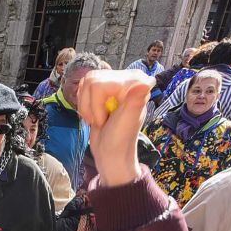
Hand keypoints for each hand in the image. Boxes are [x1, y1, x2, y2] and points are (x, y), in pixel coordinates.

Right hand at [72, 69, 152, 186]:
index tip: (109, 116)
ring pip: (84, 84)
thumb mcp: (128, 121)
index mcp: (136, 81)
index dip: (97, 103)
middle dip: (92, 106)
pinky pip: (82, 88)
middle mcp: (125, 78)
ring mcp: (112, 82)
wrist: (110, 152)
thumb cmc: (120, 140)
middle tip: (103, 120)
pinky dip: (84, 106)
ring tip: (100, 119)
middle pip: (90, 81)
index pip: (100, 84)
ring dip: (87, 107)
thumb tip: (148, 82)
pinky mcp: (101, 89)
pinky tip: (95, 114)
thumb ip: (136, 101)